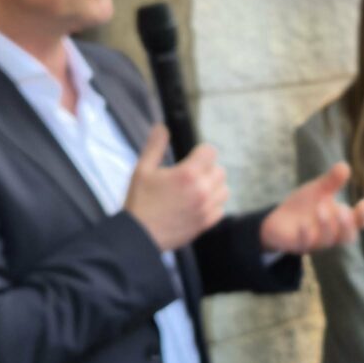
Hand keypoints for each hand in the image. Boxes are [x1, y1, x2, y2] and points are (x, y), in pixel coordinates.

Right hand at [124, 125, 227, 250]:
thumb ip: (155, 146)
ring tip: (195, 189)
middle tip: (190, 175)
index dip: (201, 152)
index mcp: (188, 174)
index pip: (210, 151)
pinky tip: (197, 204)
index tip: (192, 157)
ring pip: (224, 189)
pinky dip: (213, 204)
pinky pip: (221, 208)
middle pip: (220, 170)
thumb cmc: (140, 202)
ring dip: (213, 186)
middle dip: (207, 169)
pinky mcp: (207, 222)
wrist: (139, 235)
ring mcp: (206, 208)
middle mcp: (202, 190)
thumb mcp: (142, 170)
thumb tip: (161, 127)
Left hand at [260, 162, 363, 253]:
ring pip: (327, 240)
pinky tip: (303, 223)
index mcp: (341, 221)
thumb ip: (332, 181)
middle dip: (347, 225)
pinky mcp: (298, 245)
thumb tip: (344, 166)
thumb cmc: (305, 206)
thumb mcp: (319, 190)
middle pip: (348, 236)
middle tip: (343, 210)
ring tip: (321, 208)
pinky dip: (305, 234)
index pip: (360, 222)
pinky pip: (305, 243)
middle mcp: (332, 234)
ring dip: (326, 225)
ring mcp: (316, 242)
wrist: (279, 220)